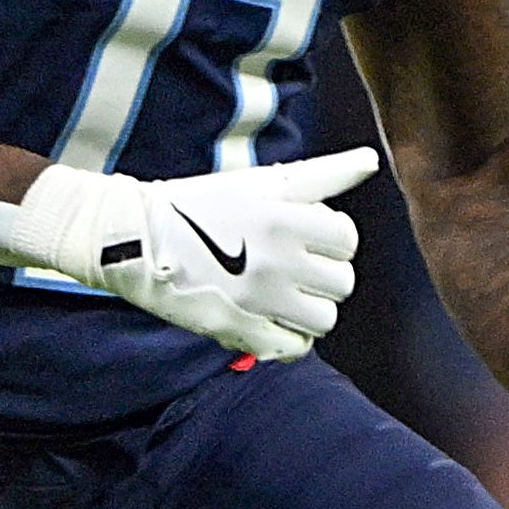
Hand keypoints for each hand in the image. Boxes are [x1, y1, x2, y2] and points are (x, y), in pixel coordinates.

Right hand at [19, 147, 370, 362]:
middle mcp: (276, 259)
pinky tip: (269, 318)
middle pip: (342, 282)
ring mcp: (258, 299)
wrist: (136, 236)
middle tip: (290, 264)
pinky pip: (295, 349)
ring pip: (324, 319)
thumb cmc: (204, 202)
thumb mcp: (261, 181)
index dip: (329, 237)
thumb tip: (372, 159)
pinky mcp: (240, 331)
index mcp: (283, 217)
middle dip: (322, 274)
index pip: (347, 238)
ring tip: (281, 293)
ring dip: (309, 308)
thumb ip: (323, 174)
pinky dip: (289, 338)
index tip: (302, 234)